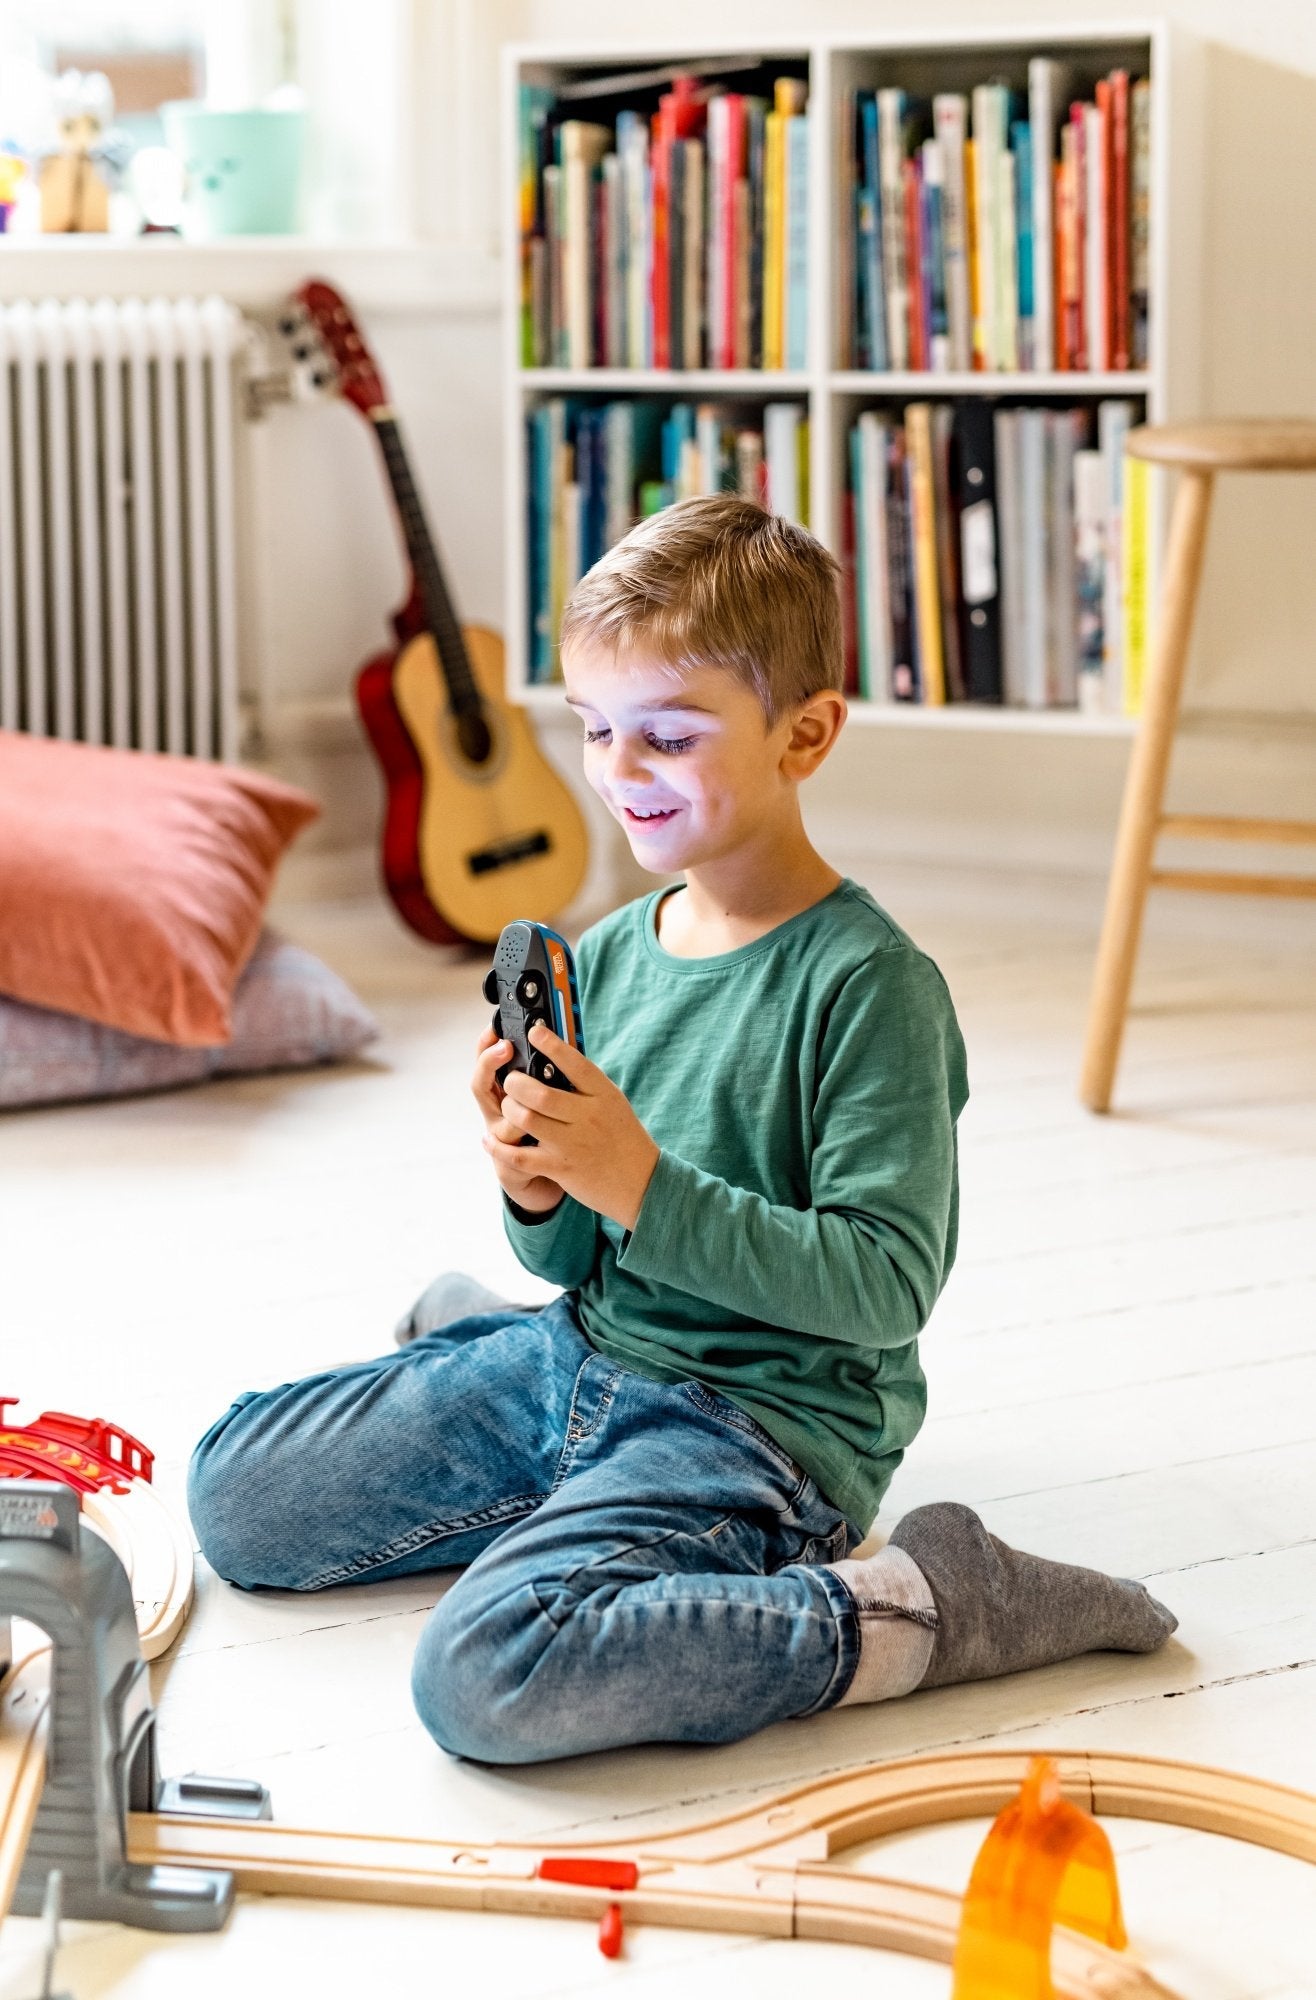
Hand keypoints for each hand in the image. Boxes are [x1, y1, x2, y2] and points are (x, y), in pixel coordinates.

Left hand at [482, 1022, 660, 1233]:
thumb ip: (586, 1083)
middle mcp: (588, 1117)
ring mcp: (573, 1144)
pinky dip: (499, 1147)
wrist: (641, 1182)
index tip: (534, 1032)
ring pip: (527, 1120)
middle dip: (516, 1083)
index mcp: (603, 1095)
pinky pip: (520, 1157)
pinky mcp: (561, 1169)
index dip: (552, 1046)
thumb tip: (554, 1054)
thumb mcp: (612, 1102)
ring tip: (508, 1106)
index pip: (576, 1064)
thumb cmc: (622, 1136)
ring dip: (509, 1109)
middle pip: (540, 1094)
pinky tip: (489, 1140)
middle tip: (511, 1080)